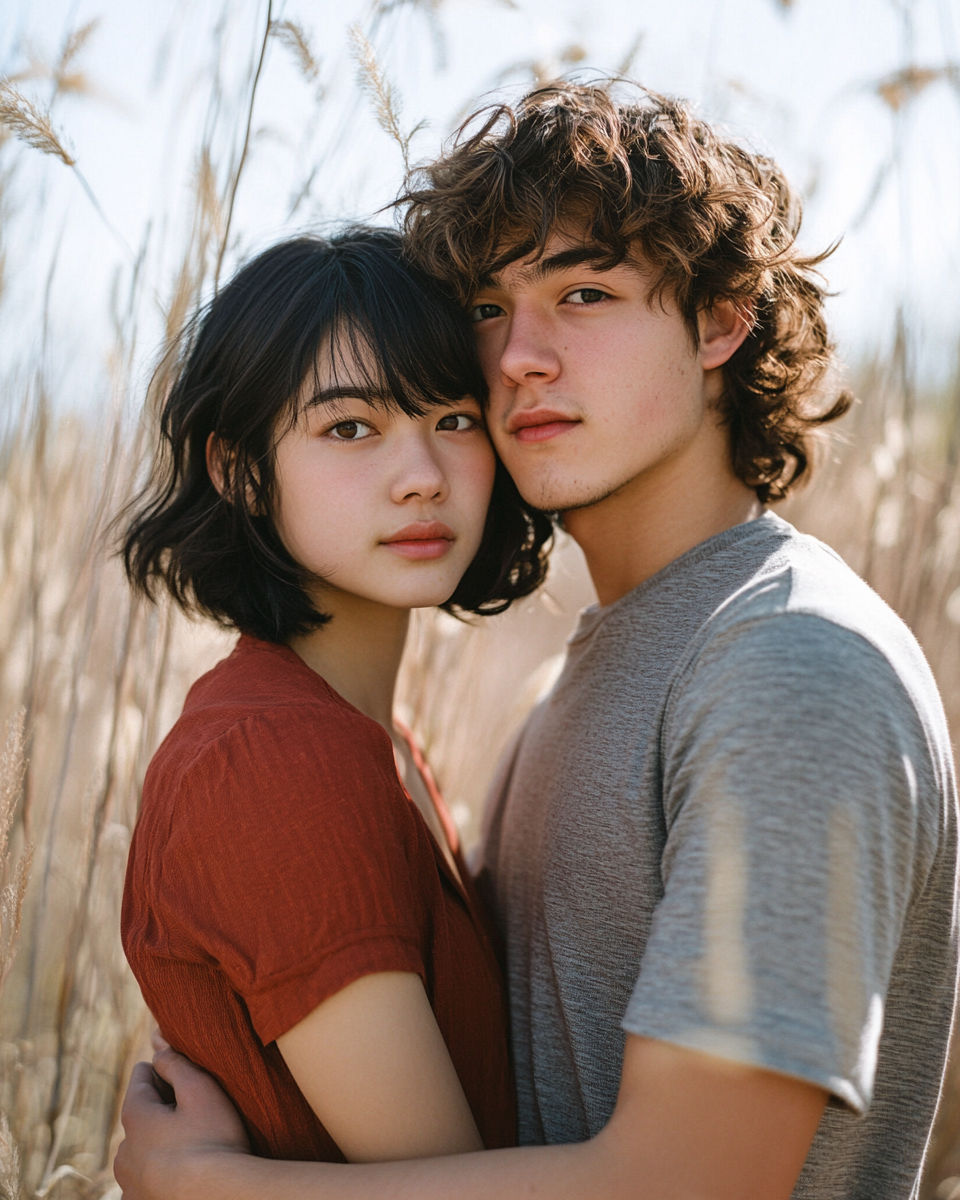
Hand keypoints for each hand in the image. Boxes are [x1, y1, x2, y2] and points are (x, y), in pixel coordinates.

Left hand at [114, 1047, 250, 1199]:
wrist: (217, 1197)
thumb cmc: (213, 1141)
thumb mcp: (200, 1090)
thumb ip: (176, 1064)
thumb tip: (158, 1050)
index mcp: (135, 1117)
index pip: (140, 1077)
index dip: (163, 1070)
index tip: (183, 1075)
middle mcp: (123, 1151)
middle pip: (140, 1115)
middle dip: (162, 1109)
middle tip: (194, 1112)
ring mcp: (128, 1183)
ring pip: (141, 1149)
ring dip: (159, 1142)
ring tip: (190, 1144)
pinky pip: (145, 1179)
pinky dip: (159, 1171)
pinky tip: (181, 1170)